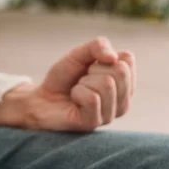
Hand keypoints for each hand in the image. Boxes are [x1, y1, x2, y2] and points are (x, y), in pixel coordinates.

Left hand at [0, 37, 135, 131]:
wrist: (41, 99)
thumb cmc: (63, 79)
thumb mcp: (78, 54)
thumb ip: (97, 46)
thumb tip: (113, 57)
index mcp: (125, 82)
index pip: (127, 59)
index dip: (102, 57)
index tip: (90, 67)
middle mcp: (123, 100)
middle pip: (120, 71)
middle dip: (93, 70)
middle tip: (81, 80)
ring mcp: (111, 114)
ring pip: (107, 84)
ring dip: (83, 82)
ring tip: (77, 90)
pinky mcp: (95, 122)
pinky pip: (93, 98)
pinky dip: (77, 93)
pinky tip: (74, 100)